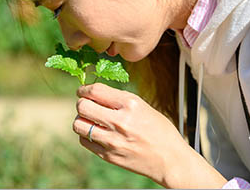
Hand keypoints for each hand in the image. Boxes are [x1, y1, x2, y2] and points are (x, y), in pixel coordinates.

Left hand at [73, 84, 226, 187]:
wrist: (171, 160)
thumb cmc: (159, 130)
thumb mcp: (142, 106)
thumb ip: (118, 99)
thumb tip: (93, 91)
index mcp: (130, 105)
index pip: (95, 90)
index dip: (84, 89)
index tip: (82, 91)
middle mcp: (120, 122)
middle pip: (82, 106)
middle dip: (82, 103)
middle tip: (88, 105)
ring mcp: (113, 141)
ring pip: (78, 124)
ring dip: (82, 120)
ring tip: (91, 120)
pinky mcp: (109, 156)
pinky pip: (84, 140)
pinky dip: (86, 135)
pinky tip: (97, 133)